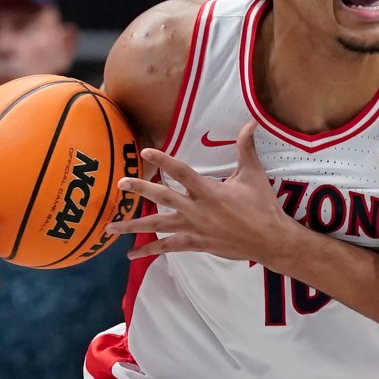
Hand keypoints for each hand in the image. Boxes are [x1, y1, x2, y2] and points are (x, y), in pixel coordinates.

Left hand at [106, 121, 294, 263]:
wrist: (269, 240)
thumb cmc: (262, 206)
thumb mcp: (254, 175)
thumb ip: (246, 148)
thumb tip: (251, 123)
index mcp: (208, 191)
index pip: (181, 172)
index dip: (163, 160)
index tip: (145, 151)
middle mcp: (196, 209)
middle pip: (162, 197)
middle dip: (140, 189)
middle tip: (120, 183)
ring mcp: (193, 228)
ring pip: (157, 226)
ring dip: (132, 226)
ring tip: (110, 226)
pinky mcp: (194, 244)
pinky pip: (167, 247)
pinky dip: (149, 251)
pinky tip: (131, 255)